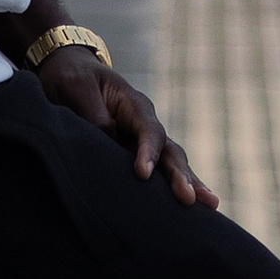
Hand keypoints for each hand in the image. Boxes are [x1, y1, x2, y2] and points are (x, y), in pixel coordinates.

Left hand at [32, 44, 218, 206]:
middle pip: (169, 150)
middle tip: (190, 199)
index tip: (143, 174)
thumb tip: (110, 138)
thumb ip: (92, 111)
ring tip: (210, 205)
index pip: (148, 129)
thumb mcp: (76, 86)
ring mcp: (143, 141)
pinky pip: (158, 173)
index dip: (149, 151)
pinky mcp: (134, 155)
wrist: (69, 73)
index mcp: (133, 104)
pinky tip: (192, 206)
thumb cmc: (72, 77)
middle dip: (181, 174)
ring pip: (171, 163)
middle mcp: (144, 124)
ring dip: (187, 183)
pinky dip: (173, 189)